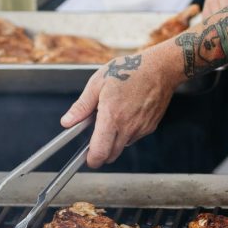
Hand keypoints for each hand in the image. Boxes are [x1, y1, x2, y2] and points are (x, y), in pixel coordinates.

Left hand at [61, 50, 178, 167]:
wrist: (160, 69)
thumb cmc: (129, 70)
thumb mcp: (98, 83)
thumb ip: (82, 106)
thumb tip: (67, 121)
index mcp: (111, 116)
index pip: (100, 152)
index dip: (92, 159)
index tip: (87, 157)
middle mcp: (128, 127)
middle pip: (111, 155)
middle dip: (102, 152)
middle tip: (96, 136)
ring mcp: (141, 128)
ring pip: (123, 146)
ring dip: (115, 140)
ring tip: (114, 117)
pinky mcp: (150, 127)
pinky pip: (135, 137)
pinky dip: (128, 131)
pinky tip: (128, 113)